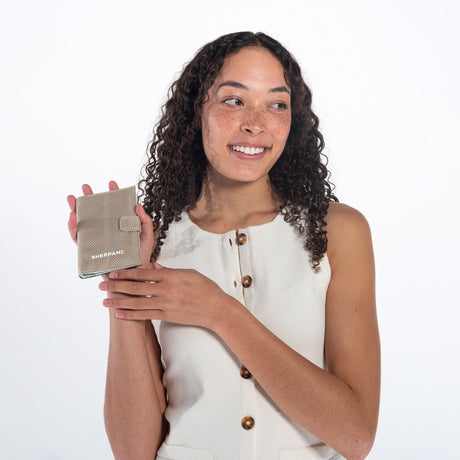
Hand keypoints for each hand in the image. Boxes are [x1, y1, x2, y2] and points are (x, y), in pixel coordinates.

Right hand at [66, 181, 153, 266]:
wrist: (132, 276)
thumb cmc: (140, 258)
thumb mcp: (147, 237)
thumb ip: (145, 221)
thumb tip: (137, 205)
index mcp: (121, 225)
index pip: (116, 207)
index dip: (113, 195)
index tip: (112, 183)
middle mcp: (108, 230)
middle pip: (97, 211)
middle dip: (90, 197)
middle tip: (86, 186)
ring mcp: (98, 239)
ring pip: (84, 222)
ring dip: (76, 209)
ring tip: (73, 198)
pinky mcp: (90, 250)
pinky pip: (78, 238)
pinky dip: (73, 227)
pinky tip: (73, 217)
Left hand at [99, 264, 231, 328]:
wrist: (216, 309)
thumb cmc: (206, 289)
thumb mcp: (189, 274)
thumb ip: (169, 270)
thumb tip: (154, 266)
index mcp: (171, 276)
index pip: (143, 273)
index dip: (126, 273)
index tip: (113, 272)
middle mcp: (166, 290)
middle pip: (136, 287)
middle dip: (117, 286)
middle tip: (101, 285)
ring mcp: (166, 304)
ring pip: (137, 302)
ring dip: (119, 301)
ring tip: (104, 301)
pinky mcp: (167, 316)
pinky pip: (146, 315)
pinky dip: (131, 315)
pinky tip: (119, 314)